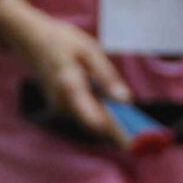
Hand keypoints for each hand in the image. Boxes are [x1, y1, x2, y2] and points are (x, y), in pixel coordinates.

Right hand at [4, 0, 129, 143]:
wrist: (31, 40)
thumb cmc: (63, 42)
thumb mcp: (89, 51)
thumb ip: (106, 76)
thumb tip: (125, 100)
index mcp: (69, 86)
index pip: (93, 117)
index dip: (115, 132)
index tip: (134, 142)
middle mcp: (62, 103)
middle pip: (97, 126)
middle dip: (122, 133)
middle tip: (151, 141)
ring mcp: (60, 108)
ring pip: (93, 124)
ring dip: (116, 127)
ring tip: (142, 133)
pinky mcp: (63, 109)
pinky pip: (88, 118)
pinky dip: (106, 119)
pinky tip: (124, 119)